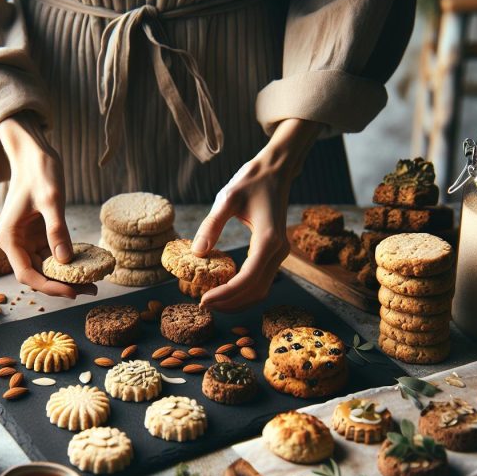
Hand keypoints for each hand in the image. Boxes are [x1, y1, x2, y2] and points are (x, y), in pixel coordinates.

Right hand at [0, 112, 95, 297]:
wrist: (34, 154)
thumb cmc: (39, 172)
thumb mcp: (51, 200)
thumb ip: (57, 230)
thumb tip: (65, 260)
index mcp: (9, 238)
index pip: (27, 274)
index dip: (49, 287)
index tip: (72, 292)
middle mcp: (14, 243)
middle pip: (37, 275)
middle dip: (62, 285)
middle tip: (91, 290)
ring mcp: (25, 240)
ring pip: (45, 268)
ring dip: (67, 277)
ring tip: (93, 282)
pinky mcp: (37, 236)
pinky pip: (52, 256)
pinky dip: (68, 263)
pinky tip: (87, 266)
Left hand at [192, 118, 320, 311]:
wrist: (275, 171)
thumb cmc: (251, 181)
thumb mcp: (226, 198)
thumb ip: (211, 225)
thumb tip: (197, 253)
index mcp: (268, 239)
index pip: (247, 279)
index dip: (225, 294)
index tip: (203, 300)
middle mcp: (279, 251)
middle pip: (255, 291)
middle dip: (229, 302)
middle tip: (202, 304)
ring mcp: (280, 253)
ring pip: (261, 290)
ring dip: (237, 300)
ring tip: (212, 301)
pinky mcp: (276, 253)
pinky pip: (261, 280)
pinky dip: (244, 291)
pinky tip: (224, 289)